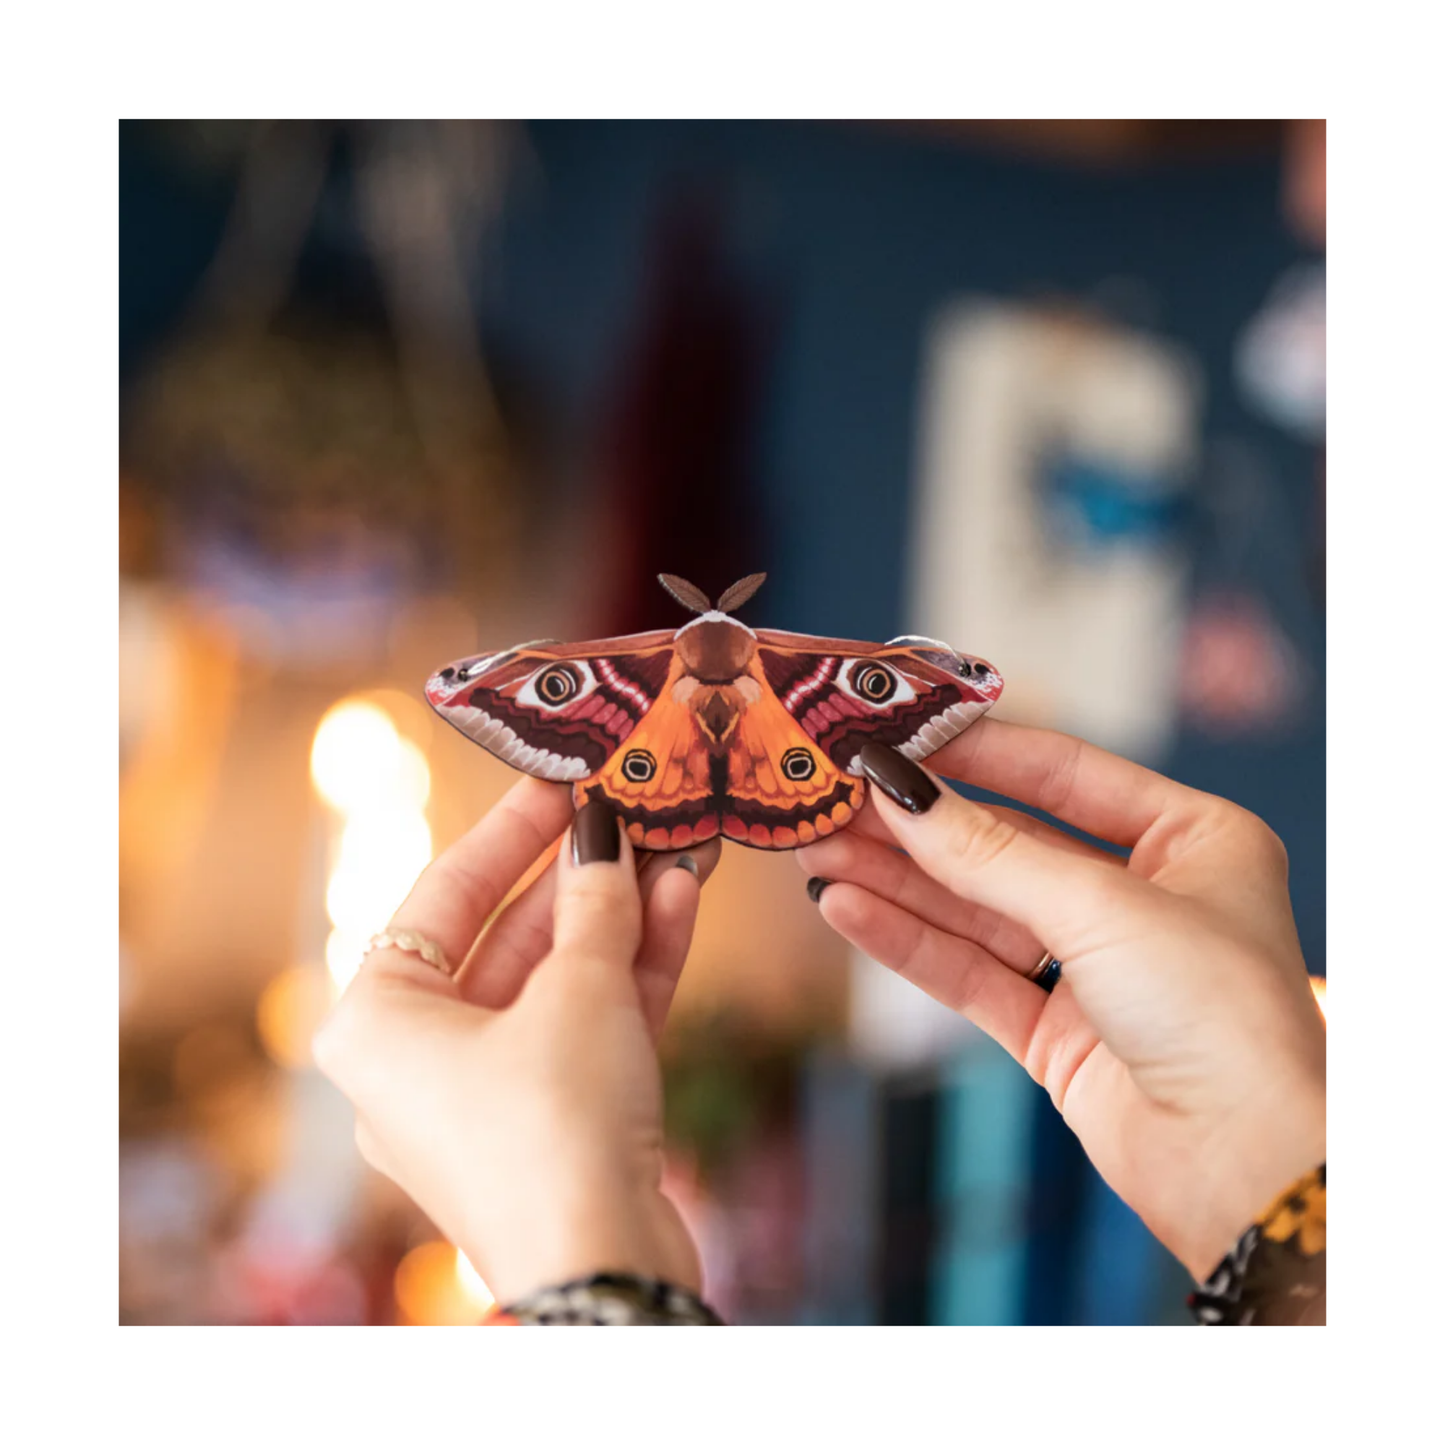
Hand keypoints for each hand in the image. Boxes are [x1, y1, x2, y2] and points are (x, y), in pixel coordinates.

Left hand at [313, 778, 719, 1304]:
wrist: (603, 1270)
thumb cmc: (552, 1130)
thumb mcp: (579, 991)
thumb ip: (595, 903)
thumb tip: (608, 835)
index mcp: (379, 1021)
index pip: (445, 894)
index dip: (509, 831)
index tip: (559, 781)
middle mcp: (422, 1057)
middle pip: (509, 937)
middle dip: (582, 876)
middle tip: (632, 812)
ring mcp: (490, 1092)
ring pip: (559, 980)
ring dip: (620, 917)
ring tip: (676, 848)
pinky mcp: (552, 1119)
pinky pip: (586, 1024)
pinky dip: (631, 970)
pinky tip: (680, 904)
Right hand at [797, 726, 1325, 1280]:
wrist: (1248, 1174)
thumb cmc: (1219, 1017)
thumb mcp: (1100, 908)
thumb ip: (989, 853)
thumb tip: (900, 794)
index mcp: (1191, 839)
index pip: (1064, 773)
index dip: (976, 754)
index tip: (895, 736)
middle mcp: (1143, 897)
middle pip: (1006, 845)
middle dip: (918, 827)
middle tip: (837, 797)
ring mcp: (1096, 968)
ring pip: (977, 911)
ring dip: (896, 882)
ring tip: (817, 848)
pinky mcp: (1057, 1033)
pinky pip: (971, 971)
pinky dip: (909, 941)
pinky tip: (848, 907)